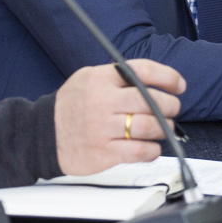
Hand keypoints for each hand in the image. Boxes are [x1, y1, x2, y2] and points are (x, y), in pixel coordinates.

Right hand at [54, 60, 185, 175]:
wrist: (43, 134)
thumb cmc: (70, 107)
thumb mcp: (88, 79)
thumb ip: (117, 78)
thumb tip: (154, 82)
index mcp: (100, 79)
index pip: (142, 71)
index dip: (167, 77)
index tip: (179, 85)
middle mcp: (102, 101)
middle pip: (150, 100)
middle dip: (170, 105)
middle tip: (172, 109)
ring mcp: (102, 128)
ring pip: (148, 126)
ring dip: (163, 128)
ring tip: (163, 128)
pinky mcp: (103, 152)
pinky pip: (138, 151)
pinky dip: (152, 150)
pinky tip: (151, 147)